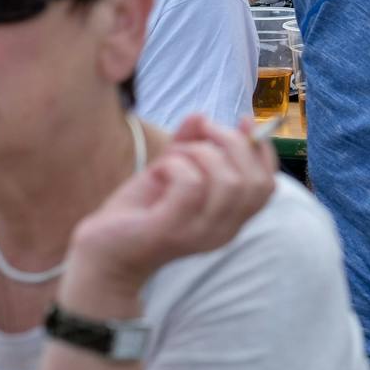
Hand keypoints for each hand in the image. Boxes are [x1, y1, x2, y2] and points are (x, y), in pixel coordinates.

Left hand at [67, 116, 277, 297]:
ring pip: (227, 181)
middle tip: (200, 132)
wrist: (102, 253)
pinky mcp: (171, 230)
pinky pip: (190, 185)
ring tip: (172, 156)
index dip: (261, 149)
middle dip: (232, 143)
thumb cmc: (139, 212)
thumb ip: (188, 144)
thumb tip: (200, 116)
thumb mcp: (170, 171)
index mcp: (230, 218)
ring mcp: (198, 233)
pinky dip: (174, 165)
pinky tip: (157, 170)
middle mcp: (223, 231)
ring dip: (199, 153)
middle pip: (255, 182)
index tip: (242, 121)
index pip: (267, 186)